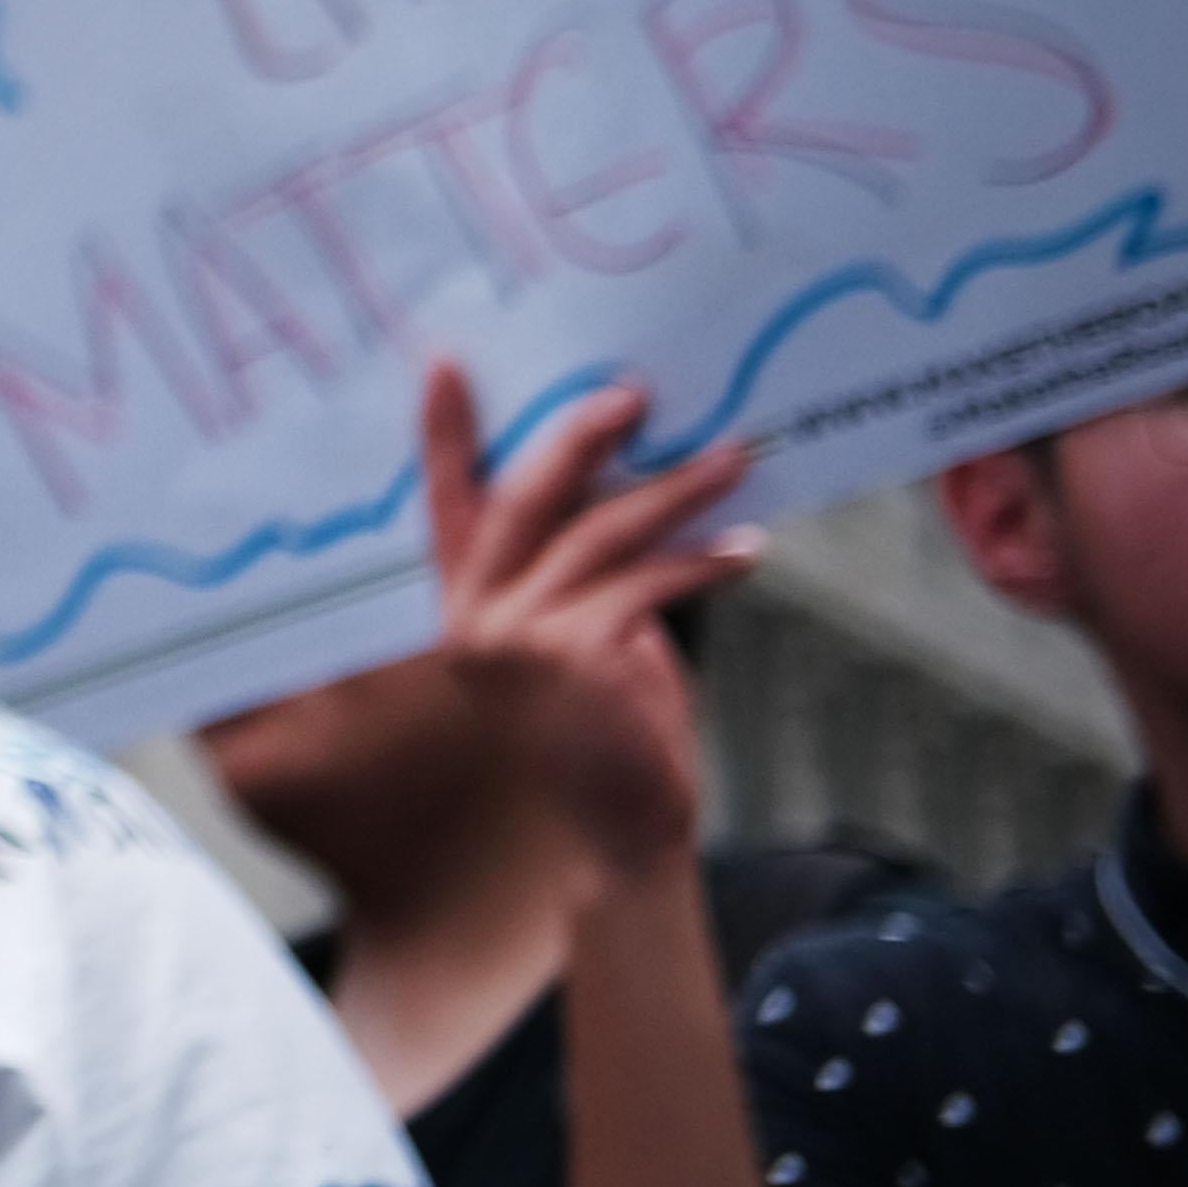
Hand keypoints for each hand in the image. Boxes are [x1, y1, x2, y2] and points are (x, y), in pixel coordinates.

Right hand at [420, 366, 757, 873]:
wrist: (622, 826)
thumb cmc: (609, 729)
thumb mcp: (580, 636)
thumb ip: (578, 573)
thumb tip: (634, 482)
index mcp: (467, 603)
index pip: (445, 503)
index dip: (442, 432)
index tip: (446, 361)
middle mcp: (476, 614)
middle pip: (523, 495)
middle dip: (580, 435)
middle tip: (635, 395)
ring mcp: (517, 634)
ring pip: (601, 530)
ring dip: (677, 488)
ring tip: (733, 459)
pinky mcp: (574, 653)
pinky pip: (647, 580)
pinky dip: (704, 560)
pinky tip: (745, 550)